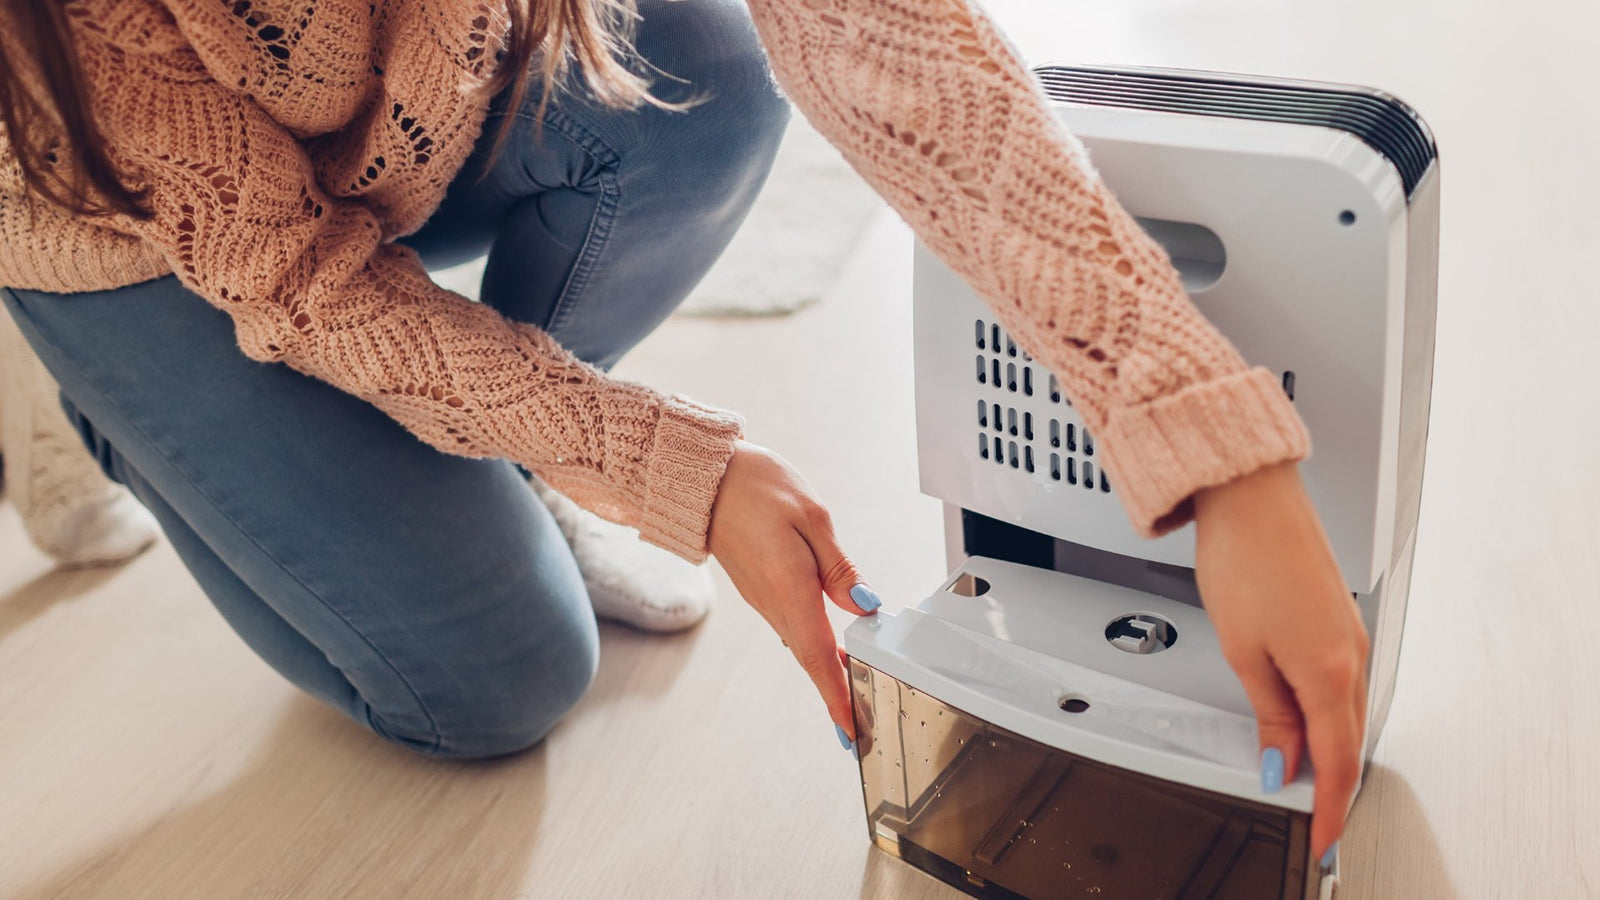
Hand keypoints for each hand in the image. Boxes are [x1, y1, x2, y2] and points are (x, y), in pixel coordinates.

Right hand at [707, 441, 879, 740]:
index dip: (838, 695)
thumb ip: (840, 567)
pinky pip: (792, 627)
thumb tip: (865, 604)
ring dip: (827, 672)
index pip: (820, 655)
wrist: (701, 479)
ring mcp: (763, 599)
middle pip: (812, 658)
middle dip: (837, 692)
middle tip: (862, 724)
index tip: (851, 731)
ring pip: (802, 645)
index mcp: (790, 589)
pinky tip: (830, 649)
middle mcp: (773, 603)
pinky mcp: (760, 589)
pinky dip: (814, 647)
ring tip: (856, 695)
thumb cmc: (754, 487)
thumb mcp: (812, 516)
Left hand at [1193, 461, 1369, 862]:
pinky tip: (1306, 719)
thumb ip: (1270, 714)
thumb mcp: (1244, 651)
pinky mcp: (1337, 617)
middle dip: (1331, 785)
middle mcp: (1350, 654)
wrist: (1250, 494)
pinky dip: (1326, 712)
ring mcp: (1348, 634)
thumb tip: (1282, 763)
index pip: (1336, 763)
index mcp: (1329, 671)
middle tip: (1314, 820)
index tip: (1323, 841)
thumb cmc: (1243, 556)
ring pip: (1345, 711)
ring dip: (1327, 747)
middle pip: (1345, 740)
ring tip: (1303, 778)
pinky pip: (1340, 682)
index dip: (1330, 811)